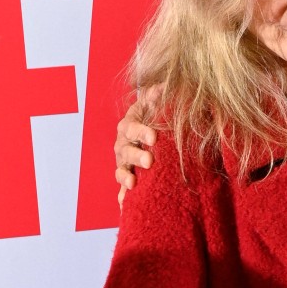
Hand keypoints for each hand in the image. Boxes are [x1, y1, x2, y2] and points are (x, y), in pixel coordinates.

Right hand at [114, 85, 161, 203]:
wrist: (154, 127)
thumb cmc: (159, 114)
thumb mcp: (160, 102)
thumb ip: (161, 94)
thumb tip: (165, 83)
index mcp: (130, 124)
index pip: (133, 127)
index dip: (141, 131)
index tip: (154, 137)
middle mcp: (123, 143)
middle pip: (126, 150)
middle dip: (137, 155)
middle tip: (150, 160)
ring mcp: (123, 161)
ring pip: (121, 169)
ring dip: (126, 176)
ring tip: (133, 183)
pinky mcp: (128, 176)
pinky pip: (124, 188)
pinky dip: (124, 196)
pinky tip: (125, 204)